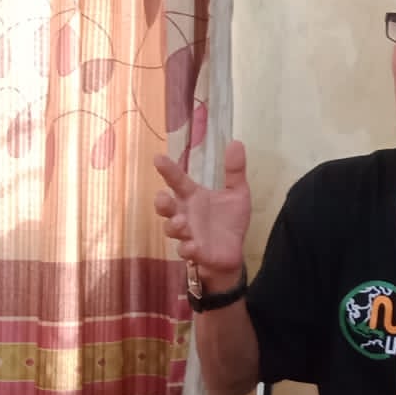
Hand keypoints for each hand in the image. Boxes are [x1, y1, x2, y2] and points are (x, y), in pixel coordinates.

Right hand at [153, 140, 250, 286]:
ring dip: (174, 225)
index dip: (168, 170)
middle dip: (161, 203)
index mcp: (193, 197)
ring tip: (181, 222)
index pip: (177, 181)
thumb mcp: (237, 193)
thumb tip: (236, 142)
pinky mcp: (194, 252)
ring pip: (171, 229)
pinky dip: (188, 248)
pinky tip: (193, 247)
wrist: (233, 251)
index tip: (158, 158)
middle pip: (166, 207)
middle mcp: (185, 213)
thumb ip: (234, 171)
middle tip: (162, 197)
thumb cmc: (229, 220)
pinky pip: (185, 250)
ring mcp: (187, 234)